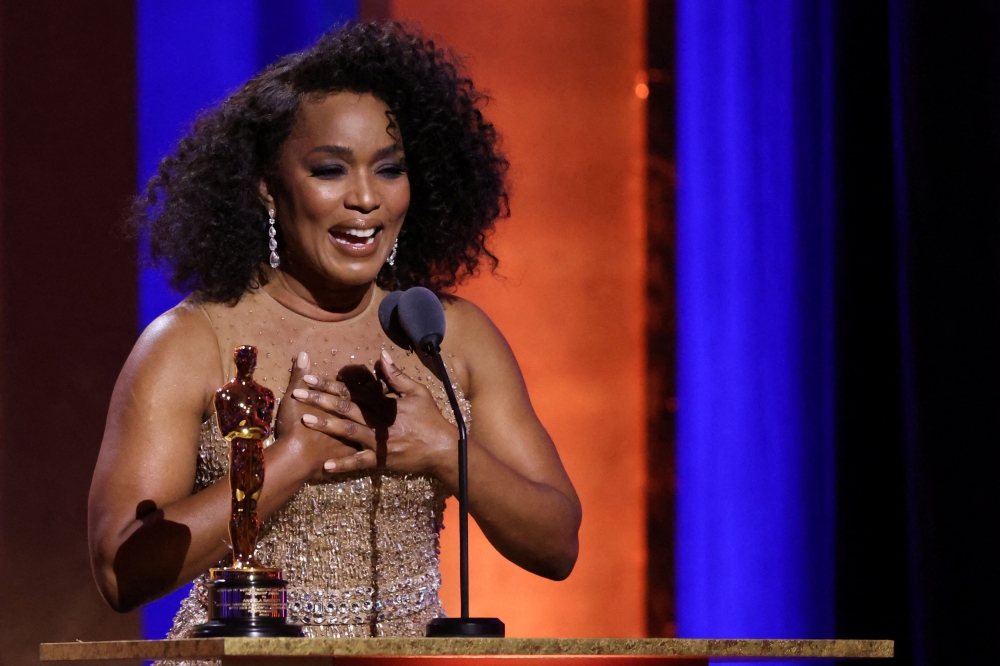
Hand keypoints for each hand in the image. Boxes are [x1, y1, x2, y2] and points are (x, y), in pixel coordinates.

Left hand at [290, 350, 457, 476]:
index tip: (310, 378)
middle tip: (297, 393)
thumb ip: (396, 375)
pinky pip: (360, 463)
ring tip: (305, 419)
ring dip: (326, 425)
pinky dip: (344, 465)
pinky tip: (326, 465)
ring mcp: (378, 441)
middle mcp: (378, 421)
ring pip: (348, 431)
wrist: (443, 448)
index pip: (352, 391)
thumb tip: (380, 355)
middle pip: (345, 408)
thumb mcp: (418, 392)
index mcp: (384, 404)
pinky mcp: (381, 460)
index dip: (330, 384)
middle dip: (319, 400)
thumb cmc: (430, 418)